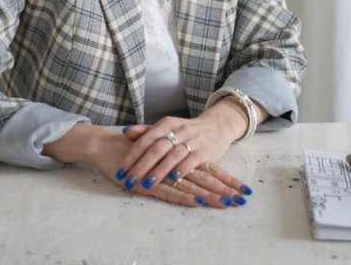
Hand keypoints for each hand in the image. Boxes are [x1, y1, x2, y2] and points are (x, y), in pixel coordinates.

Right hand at [43, 122, 251, 208]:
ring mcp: (162, 172)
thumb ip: (173, 161)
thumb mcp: (158, 154)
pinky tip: (198, 201)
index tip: (243, 190)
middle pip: (205, 177)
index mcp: (179, 156)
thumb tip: (189, 170)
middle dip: (225, 189)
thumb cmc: (133, 150)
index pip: (208, 169)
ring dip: (211, 195)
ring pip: (192, 184)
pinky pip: (170, 190)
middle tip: (243, 200)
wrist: (107, 145)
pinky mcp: (149, 182)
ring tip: (229, 204)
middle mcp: (174, 162)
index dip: (225, 179)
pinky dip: (184, 196)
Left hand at [112, 100, 252, 204]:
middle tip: (129, 180)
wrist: (216, 126)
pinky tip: (173, 179)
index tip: (120, 171)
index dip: (132, 156)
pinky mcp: (205, 150)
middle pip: (156, 148)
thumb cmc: (186, 131)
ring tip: (147, 183)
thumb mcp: (167, 127)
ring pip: (172, 155)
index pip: (145, 140)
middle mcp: (178, 129)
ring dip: (159, 170)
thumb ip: (147, 131)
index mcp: (166, 123)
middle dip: (141, 166)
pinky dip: (182, 169)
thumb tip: (125, 131)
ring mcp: (192, 140)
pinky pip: (192, 160)